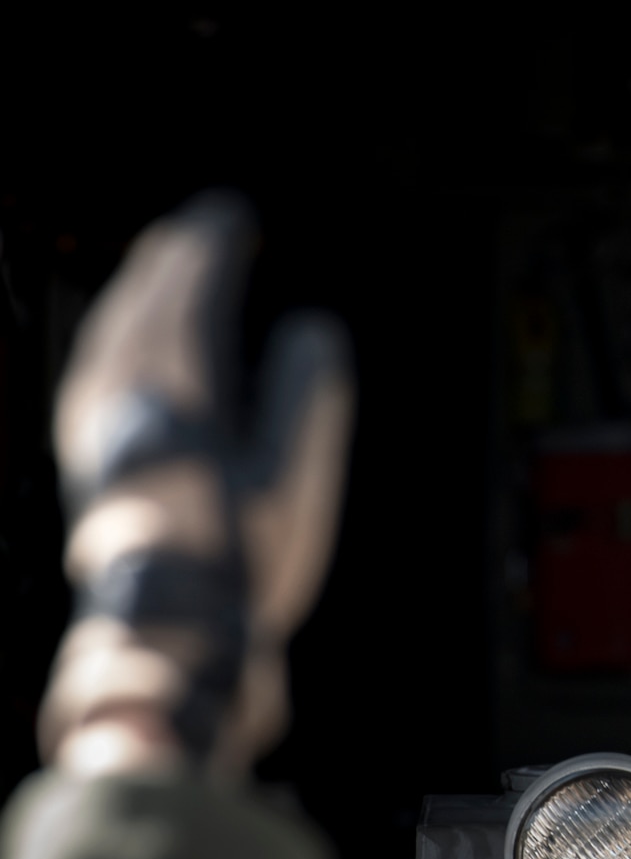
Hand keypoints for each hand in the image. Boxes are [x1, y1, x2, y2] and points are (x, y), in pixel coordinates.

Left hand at [40, 193, 353, 777]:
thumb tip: (313, 332)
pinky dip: (120, 341)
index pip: (187, 295)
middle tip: (198, 232)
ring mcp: (97, 431)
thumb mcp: (295, 483)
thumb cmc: (239, 569)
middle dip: (168, 263)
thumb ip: (304, 398)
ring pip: (110, 338)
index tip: (231, 215)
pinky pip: (98, 373)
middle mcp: (124, 403)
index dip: (208, 249)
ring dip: (138, 297)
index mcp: (179, 394)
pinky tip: (131, 351)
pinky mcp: (88, 461)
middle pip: (138, 307)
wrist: (171, 644)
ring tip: (164, 275)